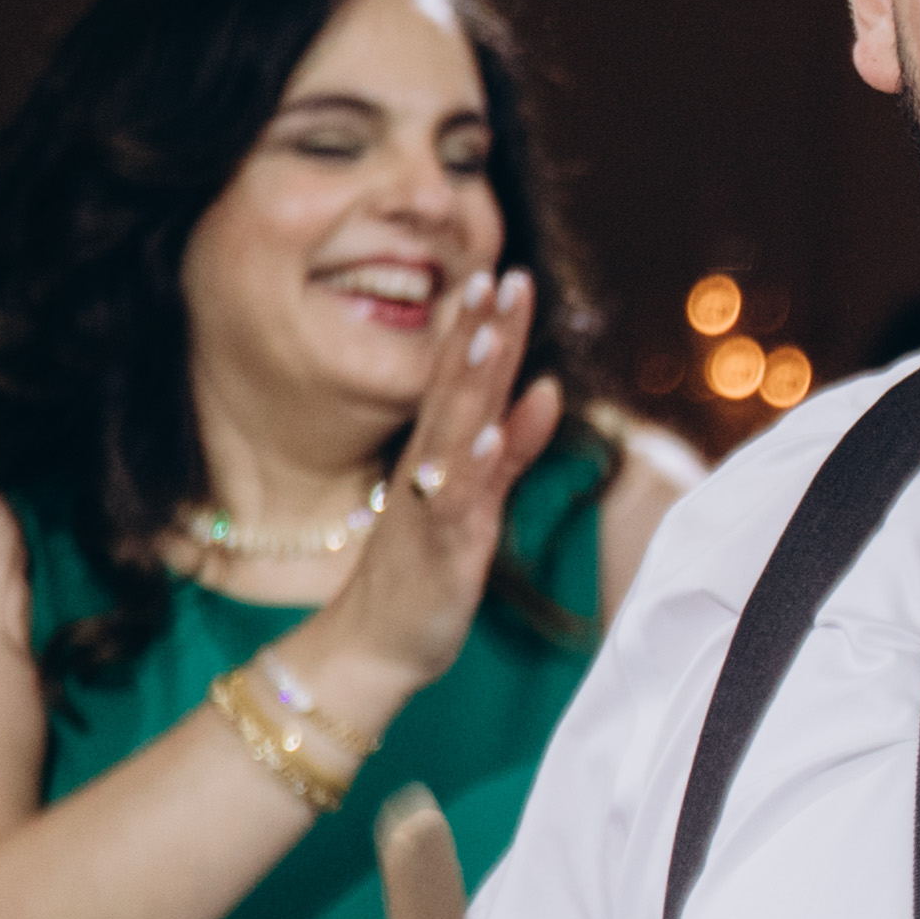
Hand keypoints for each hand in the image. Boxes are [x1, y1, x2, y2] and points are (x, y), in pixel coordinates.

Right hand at [296, 268, 566, 708]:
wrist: (374, 645)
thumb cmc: (425, 570)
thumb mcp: (478, 499)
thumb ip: (513, 447)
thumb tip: (545, 389)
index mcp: (442, 455)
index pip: (465, 380)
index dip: (485, 329)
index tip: (503, 274)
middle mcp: (431, 467)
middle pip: (459, 389)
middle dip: (480, 333)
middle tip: (500, 275)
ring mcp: (431, 502)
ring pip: (453, 431)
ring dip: (471, 382)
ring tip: (489, 332)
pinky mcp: (438, 544)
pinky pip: (454, 498)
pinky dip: (472, 465)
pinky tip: (489, 433)